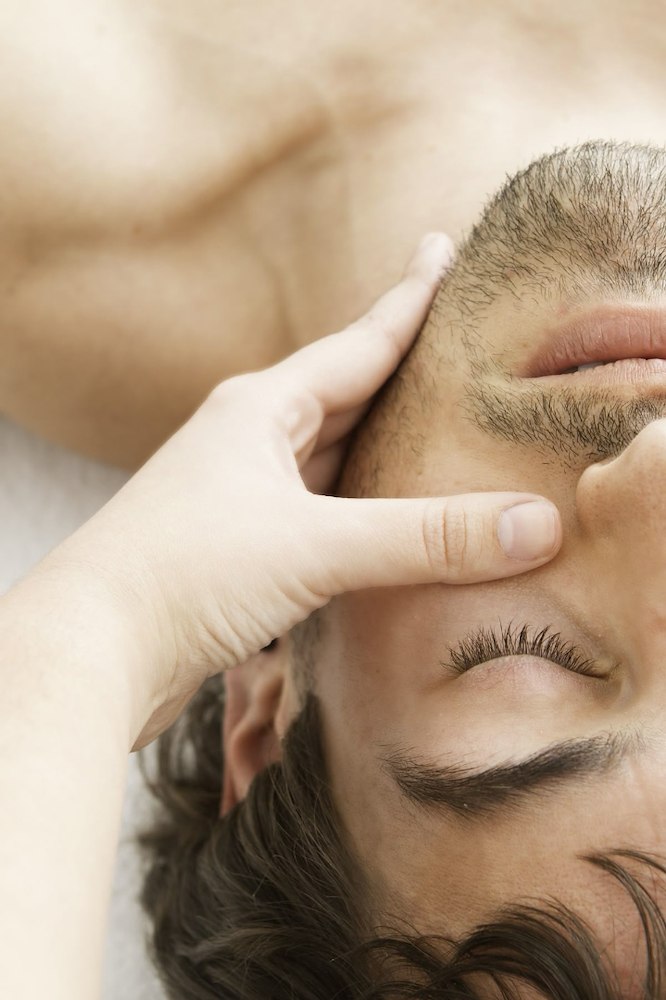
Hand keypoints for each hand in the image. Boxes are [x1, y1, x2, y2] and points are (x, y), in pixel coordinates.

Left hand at [47, 233, 561, 749]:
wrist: (90, 651)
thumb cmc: (183, 576)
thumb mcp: (316, 547)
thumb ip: (426, 538)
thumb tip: (537, 526)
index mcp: (261, 409)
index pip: (359, 343)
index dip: (411, 300)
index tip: (447, 252)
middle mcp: (247, 442)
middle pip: (347, 396)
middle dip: (404, 373)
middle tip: (464, 348)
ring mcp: (239, 497)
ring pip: (330, 461)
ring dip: (380, 448)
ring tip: (436, 432)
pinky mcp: (237, 551)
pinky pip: (315, 515)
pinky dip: (357, 512)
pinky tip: (382, 523)